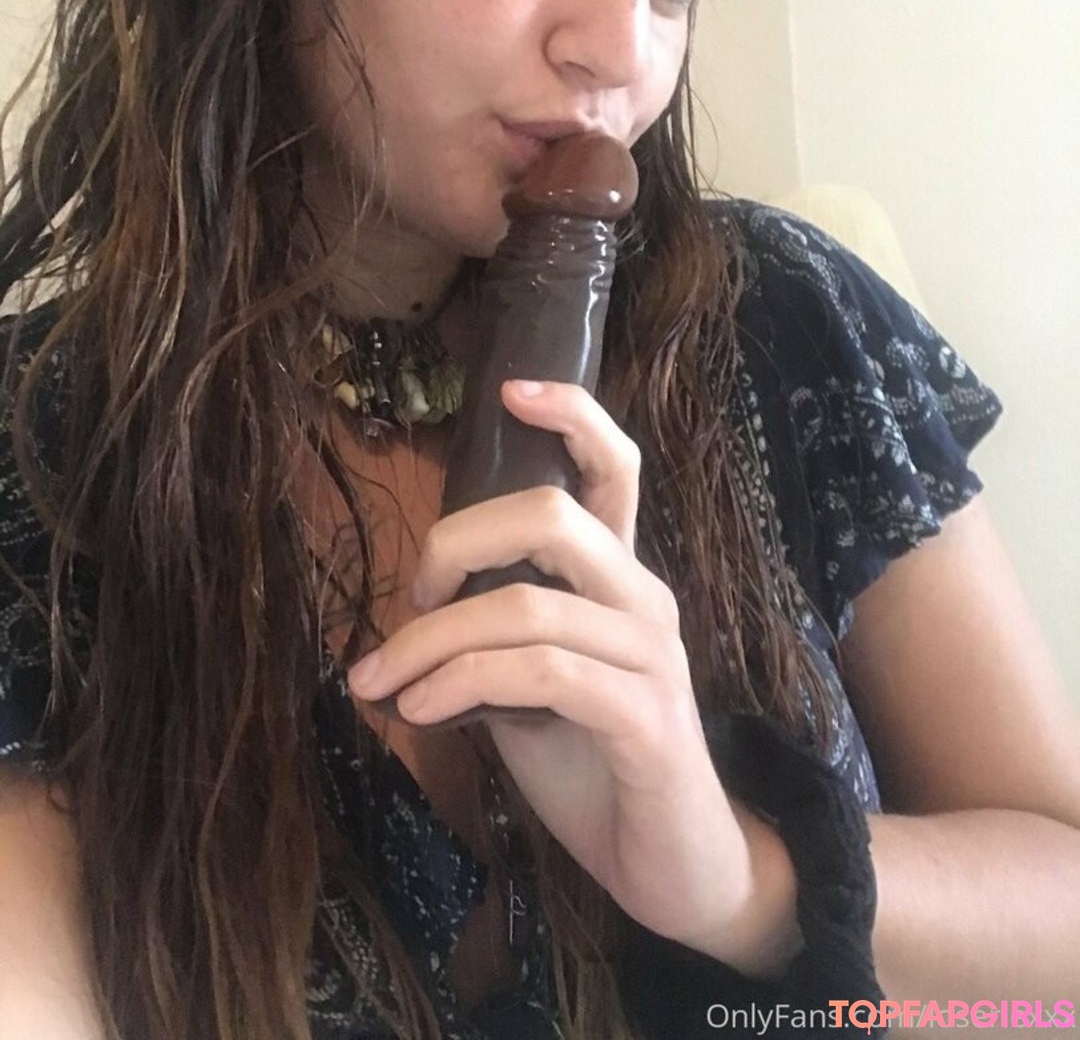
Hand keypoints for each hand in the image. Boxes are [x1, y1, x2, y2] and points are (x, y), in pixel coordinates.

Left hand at [346, 380, 754, 953]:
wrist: (674, 866)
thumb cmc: (596, 765)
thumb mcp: (530, 687)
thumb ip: (492, 638)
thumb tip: (408, 622)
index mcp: (617, 579)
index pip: (614, 469)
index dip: (572, 416)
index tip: (511, 390)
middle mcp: (643, 599)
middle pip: (554, 515)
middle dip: (456, 542)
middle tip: (407, 598)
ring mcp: (652, 657)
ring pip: (529, 603)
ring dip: (432, 639)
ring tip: (379, 682)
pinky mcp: (647, 721)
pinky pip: (543, 672)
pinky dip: (464, 682)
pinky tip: (422, 712)